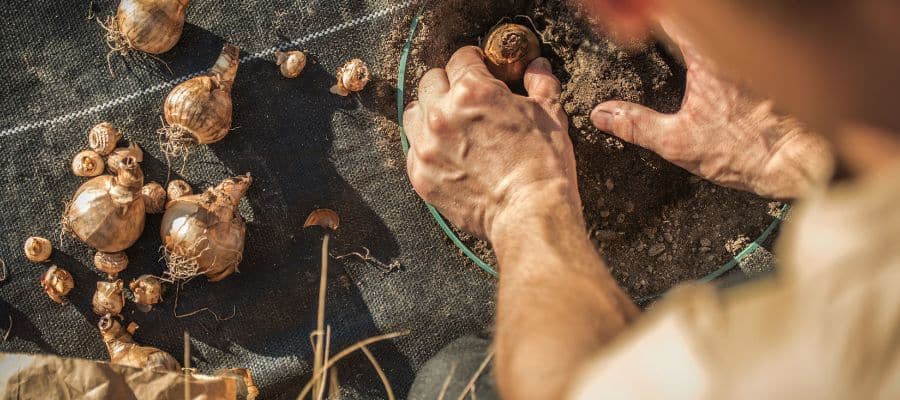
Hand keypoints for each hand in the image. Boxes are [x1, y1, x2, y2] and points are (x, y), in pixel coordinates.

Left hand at [403, 46, 579, 239]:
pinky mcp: (420, 175)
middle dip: (448, 85)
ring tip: (450, 125)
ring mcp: (426, 147)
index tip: (480, 70)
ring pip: (414, 113)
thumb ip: (539, 85)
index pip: (461, 58)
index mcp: (472, 90)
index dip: (475, 62)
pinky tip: (447, 154)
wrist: (530, 214)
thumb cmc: (544, 165)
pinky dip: (427, 147)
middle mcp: (441, 114)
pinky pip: (413, 149)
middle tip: (465, 99)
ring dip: (430, 113)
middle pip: (431, 81)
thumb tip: (537, 67)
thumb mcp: (550, 115)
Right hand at [590, 20, 832, 198]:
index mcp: (708, 54)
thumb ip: (636, 125)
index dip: (649, 15)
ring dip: (700, 31)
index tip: (634, 21)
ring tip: (677, 35)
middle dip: (677, 23)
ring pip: (724, 28)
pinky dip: (725, 44)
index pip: (672, 16)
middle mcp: (735, 45)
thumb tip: (602, 115)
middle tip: (650, 28)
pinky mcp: (771, 66)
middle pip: (699, 18)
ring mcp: (755, 53)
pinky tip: (714, 62)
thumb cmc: (748, 152)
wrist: (800, 162)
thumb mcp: (678, 143)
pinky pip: (744, 42)